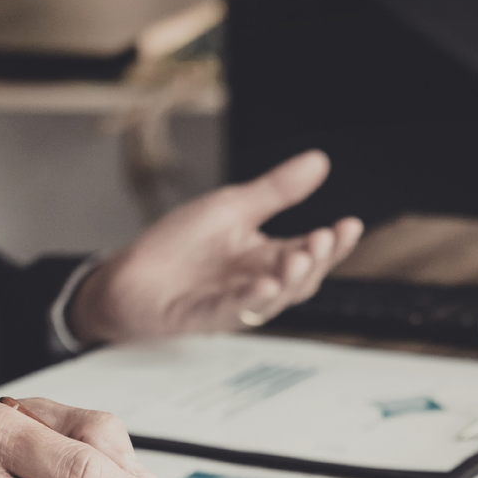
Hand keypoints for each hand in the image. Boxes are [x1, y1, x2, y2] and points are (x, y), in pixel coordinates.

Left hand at [67, 150, 363, 344]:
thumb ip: (277, 191)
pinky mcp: (206, 316)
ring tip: (299, 258)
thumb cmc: (179, 246)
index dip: (333, 244)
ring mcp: (236, 304)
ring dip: (290, 280)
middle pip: (301, 279)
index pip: (310, 252)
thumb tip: (318, 161)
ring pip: (275, 300)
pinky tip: (264, 286)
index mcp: (267, 257)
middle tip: (321, 239)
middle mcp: (259, 283)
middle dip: (315, 261)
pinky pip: (234, 310)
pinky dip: (251, 300)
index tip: (349, 225)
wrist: (129, 276)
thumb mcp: (233, 207)